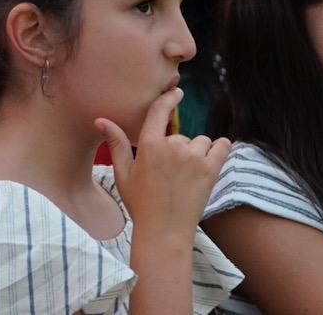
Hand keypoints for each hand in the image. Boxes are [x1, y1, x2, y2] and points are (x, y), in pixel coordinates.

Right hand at [96, 88, 229, 238]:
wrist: (164, 231)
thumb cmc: (140, 203)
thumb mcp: (122, 173)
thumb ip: (116, 143)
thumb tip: (100, 120)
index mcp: (149, 145)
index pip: (160, 111)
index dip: (170, 98)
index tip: (177, 92)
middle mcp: (173, 146)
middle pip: (180, 135)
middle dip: (178, 148)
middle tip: (170, 172)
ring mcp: (194, 158)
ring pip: (201, 141)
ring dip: (197, 152)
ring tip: (187, 174)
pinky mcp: (211, 170)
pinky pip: (222, 146)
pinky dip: (219, 149)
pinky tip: (211, 159)